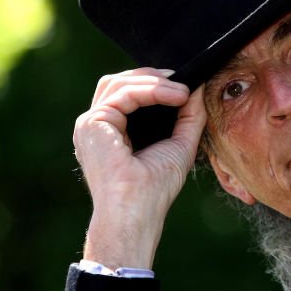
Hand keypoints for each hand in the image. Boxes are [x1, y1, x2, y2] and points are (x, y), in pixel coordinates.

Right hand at [73, 68, 205, 268]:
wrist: (137, 213)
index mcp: (112, 131)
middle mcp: (97, 125)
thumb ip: (189, 115)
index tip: (186, 85)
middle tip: (184, 81)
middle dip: (154, 77)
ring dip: (155, 82)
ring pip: (120, 83)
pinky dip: (152, 91)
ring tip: (183, 90)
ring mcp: (91, 123)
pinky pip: (123, 93)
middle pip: (120, 81)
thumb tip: (198, 86)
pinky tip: (176, 96)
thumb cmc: (155, 190)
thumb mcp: (180, 144)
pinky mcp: (92, 123)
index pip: (128, 92)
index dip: (155, 83)